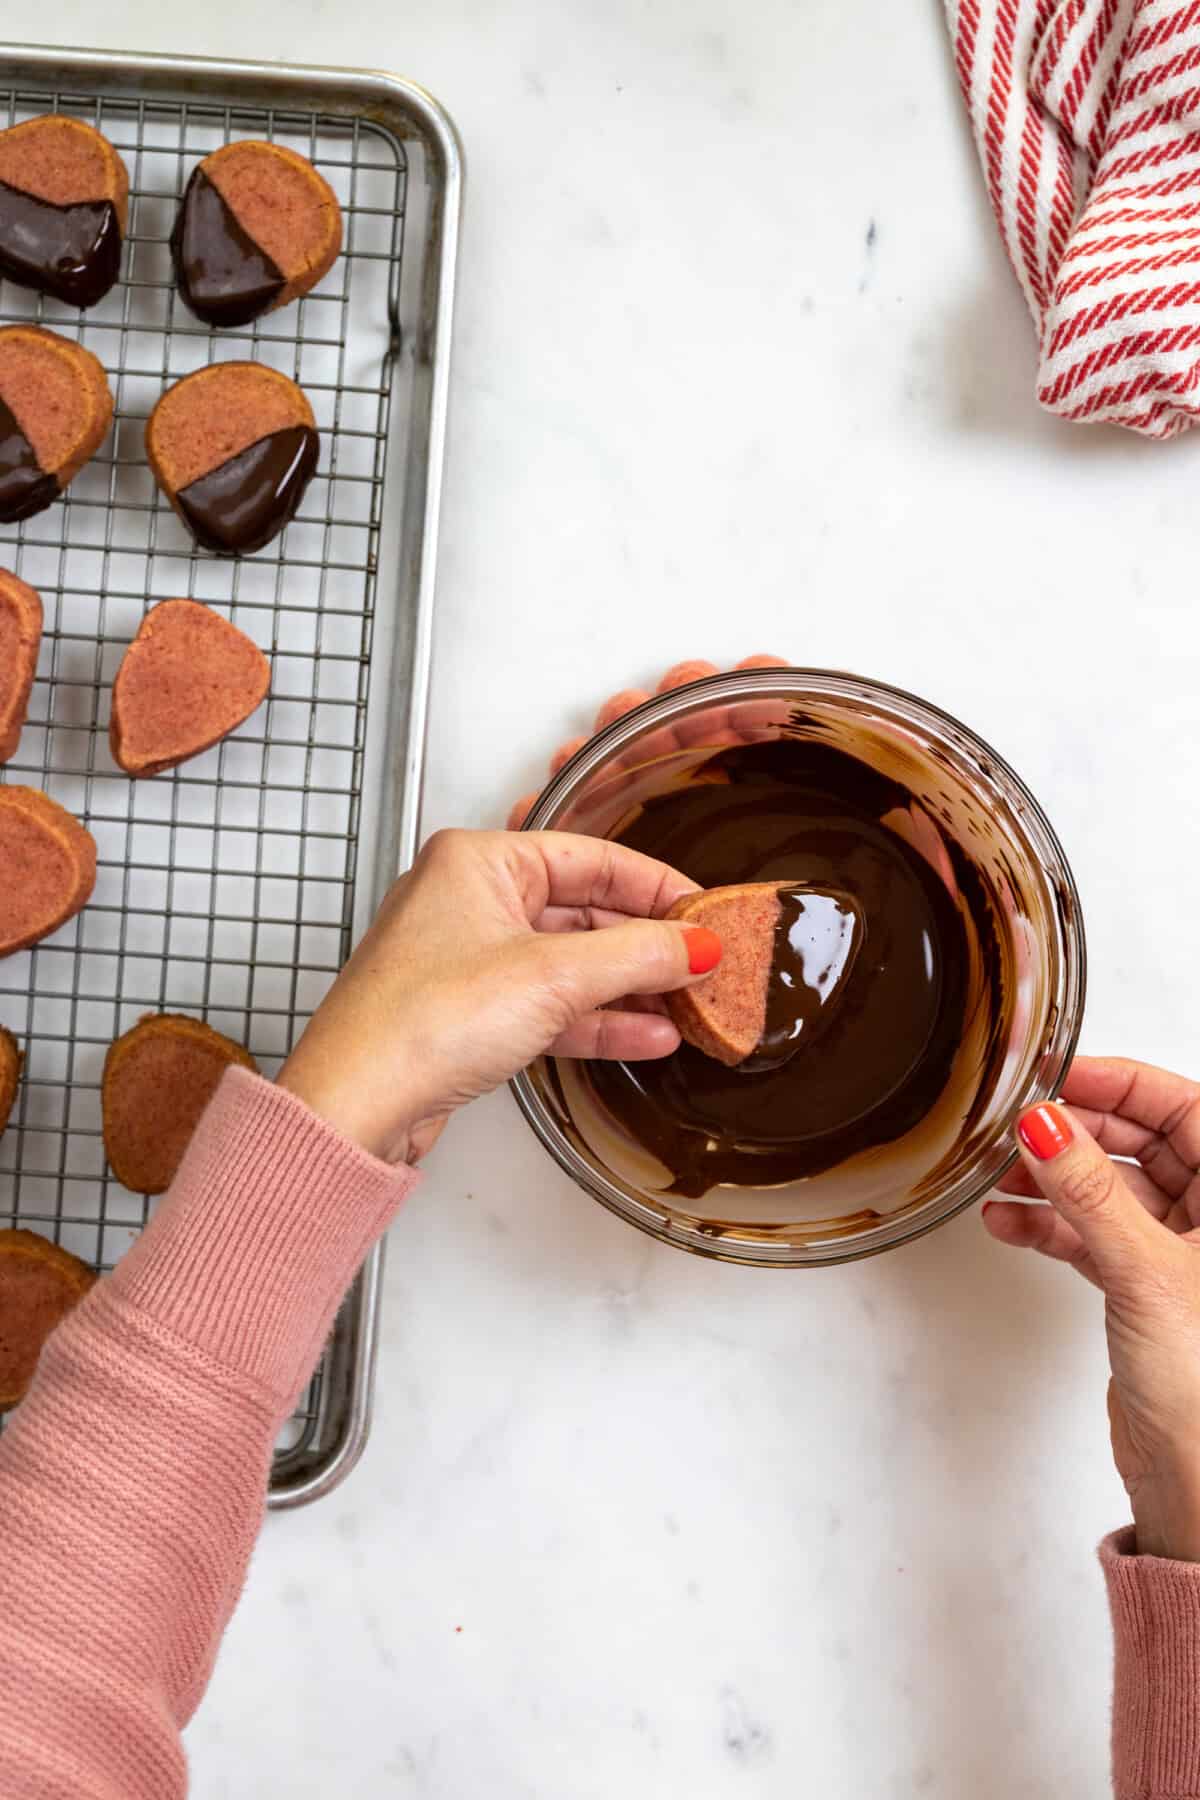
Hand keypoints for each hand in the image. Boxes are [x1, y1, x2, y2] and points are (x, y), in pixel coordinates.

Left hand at [277, 829, 715, 1164]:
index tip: (705, 912)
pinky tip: (646, 1036)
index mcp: (478, 860)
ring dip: (629, 988)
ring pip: (569, 963)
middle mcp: (468, 899)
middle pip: (583, 910)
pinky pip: (549, 1006)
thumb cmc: (418, 1022)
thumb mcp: (552, 977)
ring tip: (688, 1006)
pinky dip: (596, 1020)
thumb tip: (695, 943)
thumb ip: (636, 956)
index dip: (656, 886)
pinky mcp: (469, 1014)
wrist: (355, 1105)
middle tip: (704, 964)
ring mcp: (468, 959)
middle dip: (647, 944)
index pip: (592, 857)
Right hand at [985, 1058, 1199, 1560]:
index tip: (1058, 1074)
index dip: (1121, 1084)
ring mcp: (1183, 1258)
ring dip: (1055, 1181)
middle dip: (1077, 1133)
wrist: (1198, 1484)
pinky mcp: (1148, 1294)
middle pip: (1145, 1145)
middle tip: (1019, 1123)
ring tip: (1000, 1175)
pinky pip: (1096, 1236)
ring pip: (1113, 1192)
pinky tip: (1009, 1223)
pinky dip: (1052, 1227)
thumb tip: (1046, 1122)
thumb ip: (1090, 1191)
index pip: (1185, 1108)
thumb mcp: (1144, 1270)